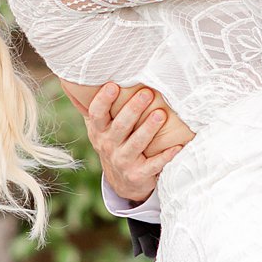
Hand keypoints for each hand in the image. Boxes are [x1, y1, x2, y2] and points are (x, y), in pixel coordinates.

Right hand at [64, 79, 192, 203]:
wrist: (123, 182)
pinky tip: (178, 146)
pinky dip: (166, 156)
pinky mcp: (138, 174)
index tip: (113, 86)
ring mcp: (123, 161)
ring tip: (161, 114)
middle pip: (120, 126)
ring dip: (149, 128)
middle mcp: (108, 146)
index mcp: (99, 131)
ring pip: (137, 143)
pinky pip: (154, 165)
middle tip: (146, 93)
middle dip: (133, 109)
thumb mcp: (100, 129)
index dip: (103, 100)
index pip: (96, 114)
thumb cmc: (114, 144)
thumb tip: (83, 79)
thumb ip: (96, 108)